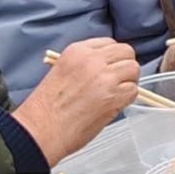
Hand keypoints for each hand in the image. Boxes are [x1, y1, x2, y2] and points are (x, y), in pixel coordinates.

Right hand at [14, 37, 140, 162]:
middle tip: (116, 82)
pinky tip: (113, 105)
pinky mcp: (113, 96)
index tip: (109, 68)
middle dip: (124, 66)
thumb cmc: (46, 108)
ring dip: (128, 82)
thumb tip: (107, 67)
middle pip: (125, 52)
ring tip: (114, 95)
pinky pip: (133, 90)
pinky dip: (127, 99)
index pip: (109, 43)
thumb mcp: (62, 71)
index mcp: (77, 51)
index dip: (112, 58)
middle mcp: (92, 59)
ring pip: (133, 69)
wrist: (41, 130)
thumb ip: (85, 65)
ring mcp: (104, 76)